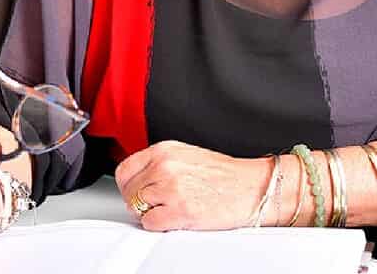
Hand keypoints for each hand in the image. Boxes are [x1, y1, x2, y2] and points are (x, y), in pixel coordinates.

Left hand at [115, 140, 271, 231]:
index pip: (125, 169)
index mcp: (165, 149)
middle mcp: (165, 165)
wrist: (251, 187)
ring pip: (136, 207)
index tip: (136, 191)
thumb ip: (161, 163)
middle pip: (128, 190)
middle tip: (157, 203)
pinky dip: (160, 225)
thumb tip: (139, 179)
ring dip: (151, 212)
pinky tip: (177, 217)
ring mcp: (170, 187)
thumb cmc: (226, 175)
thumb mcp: (188, 156)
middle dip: (139, 201)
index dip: (129, 185)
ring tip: (172, 208)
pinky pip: (149, 223)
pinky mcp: (178, 210)